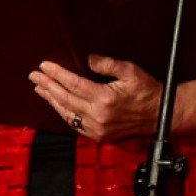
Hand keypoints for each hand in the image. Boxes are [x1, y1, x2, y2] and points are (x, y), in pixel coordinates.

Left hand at [29, 55, 160, 142]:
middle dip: (47, 86)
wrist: (161, 114)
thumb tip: (88, 59)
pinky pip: (75, 125)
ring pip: (67, 113)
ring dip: (51, 100)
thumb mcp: (131, 71)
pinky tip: (56, 104)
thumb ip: (108, 64)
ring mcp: (97, 129)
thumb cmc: (147, 91)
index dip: (56, 74)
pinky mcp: (99, 136)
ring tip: (39, 88)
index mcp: (105, 99)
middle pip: (65, 98)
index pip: (73, 84)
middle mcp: (98, 116)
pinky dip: (63, 113)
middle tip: (34, 76)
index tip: (44, 66)